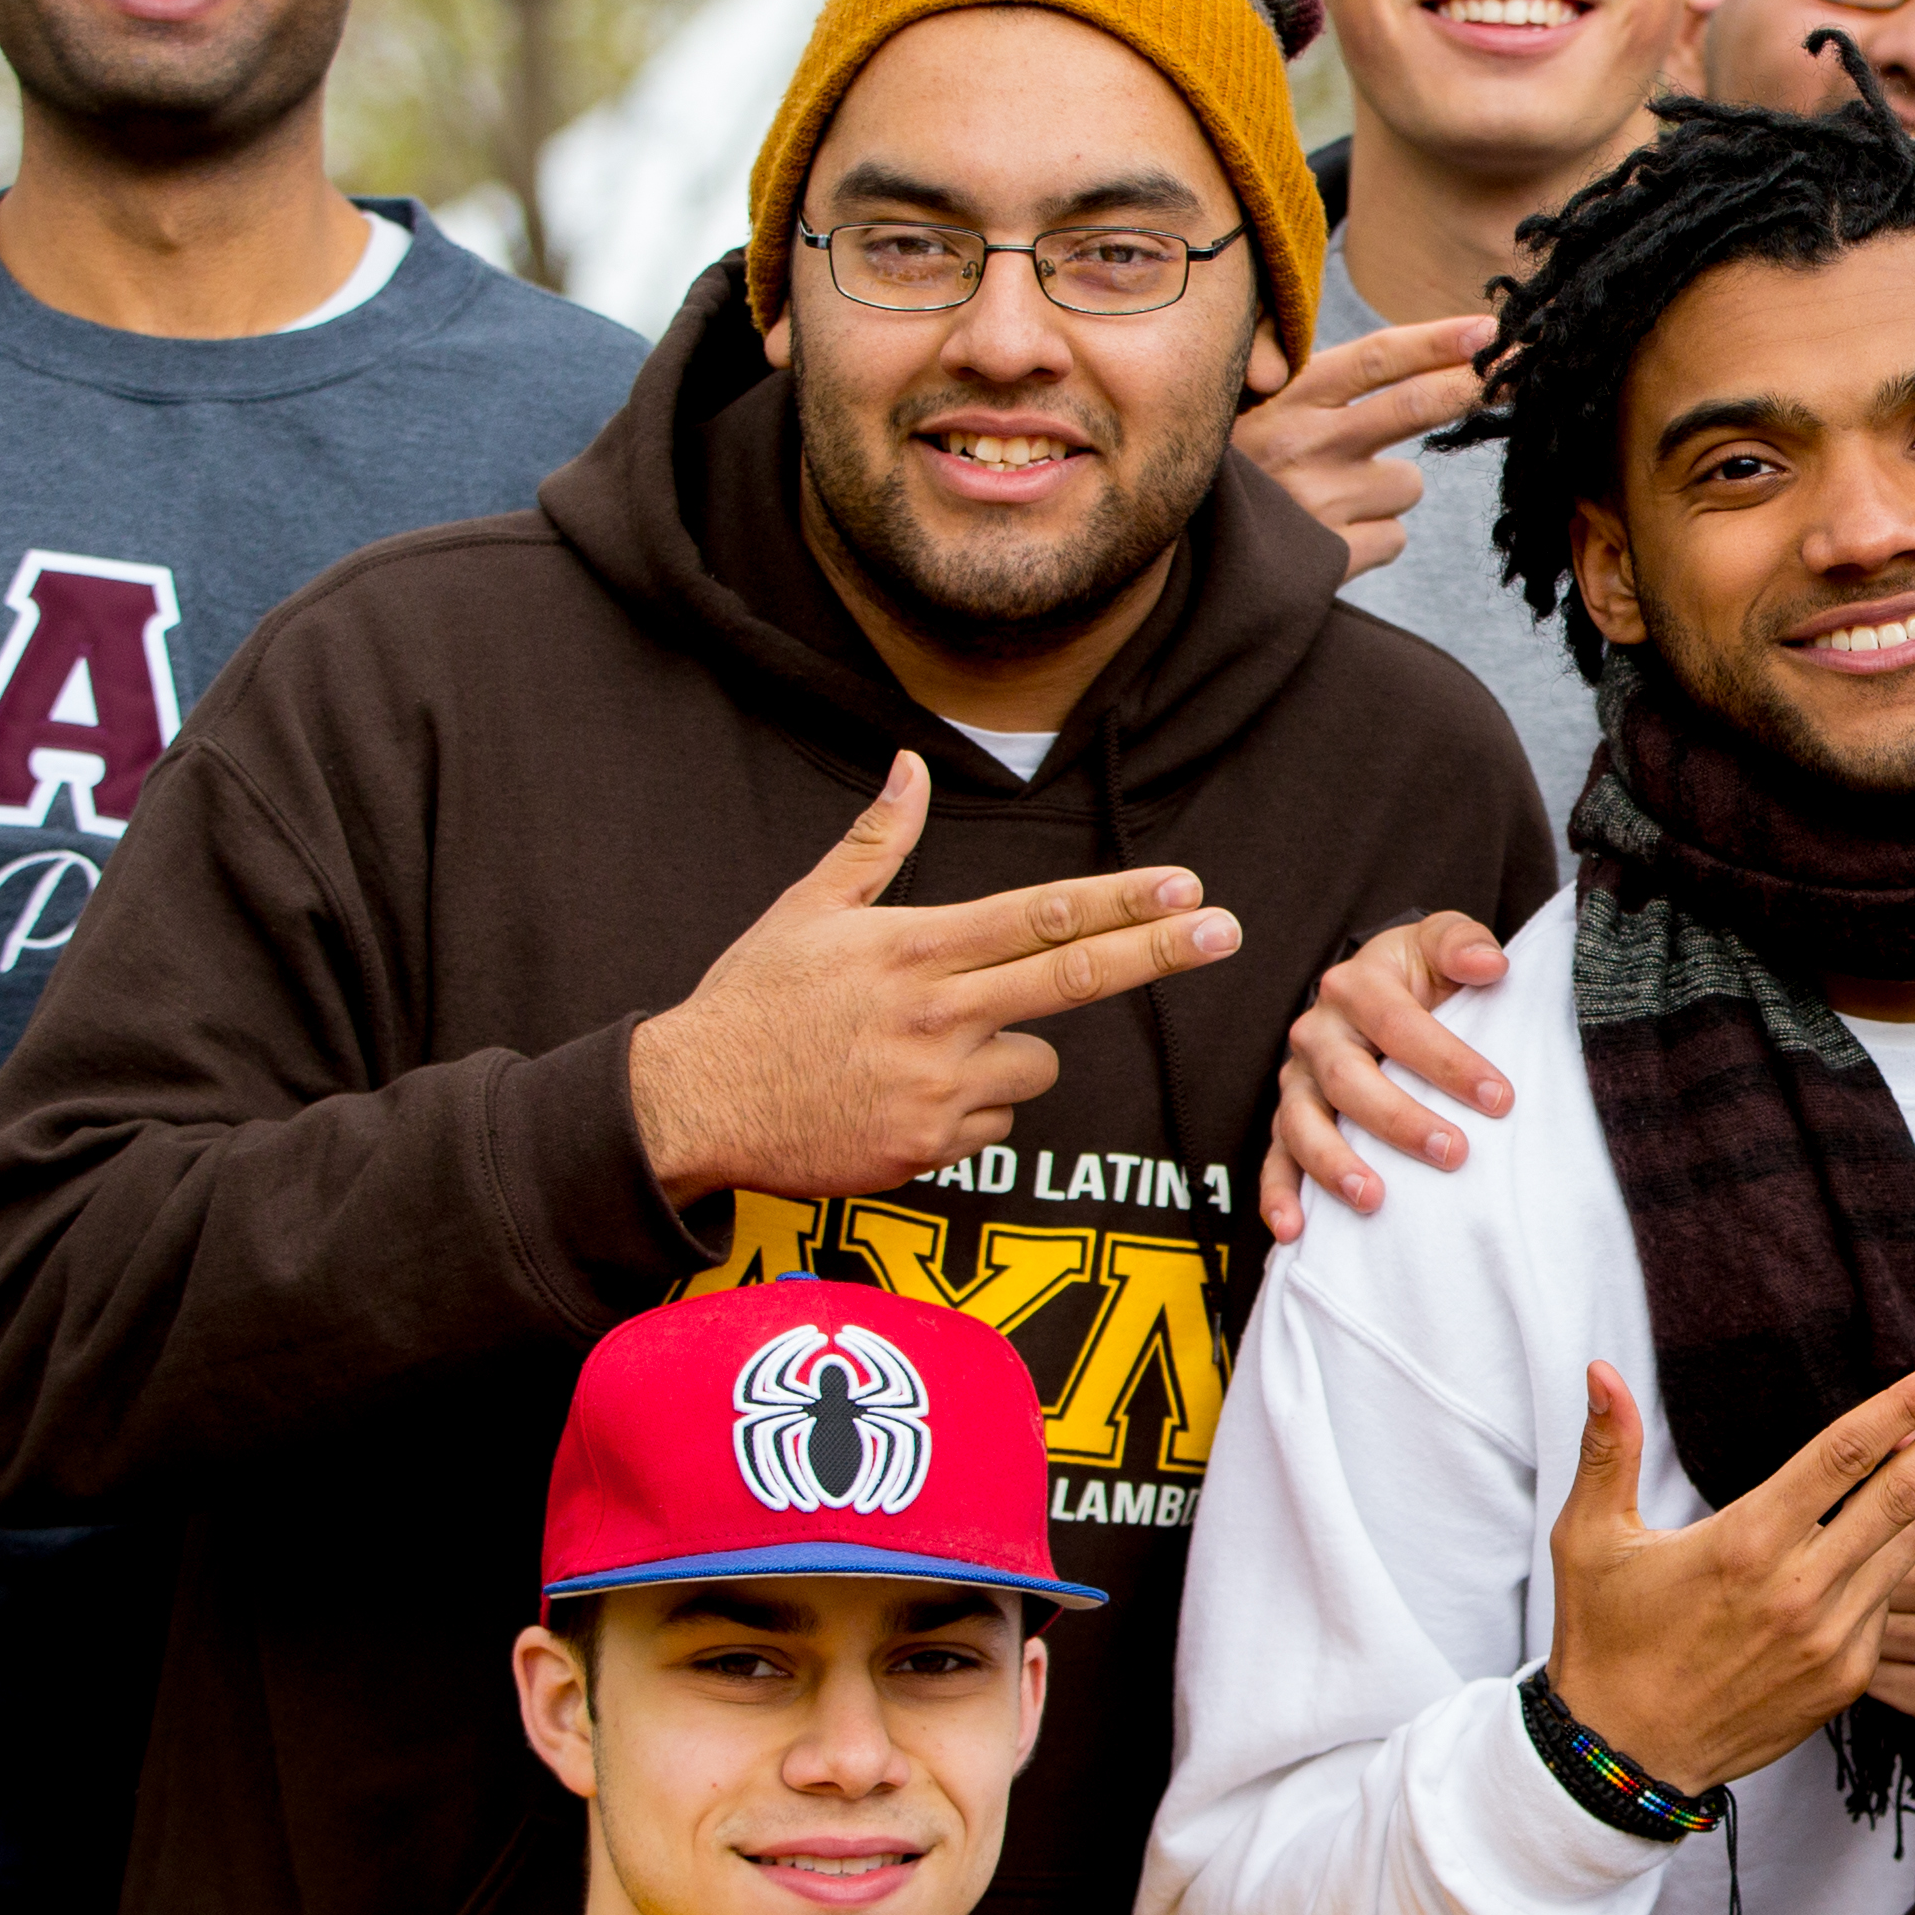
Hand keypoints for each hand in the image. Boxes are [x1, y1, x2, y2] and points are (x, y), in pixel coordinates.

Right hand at [628, 756, 1238, 1204]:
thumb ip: (876, 843)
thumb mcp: (804, 910)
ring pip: (1034, 1066)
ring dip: (1005, 1057)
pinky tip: (899, 1099)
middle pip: (1074, 979)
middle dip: (1159, 952)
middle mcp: (937, 1015)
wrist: (688, 1106)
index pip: (1039, 918)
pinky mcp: (929, 1148)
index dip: (1119, 902)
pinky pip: (994, 1124)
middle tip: (1226, 931)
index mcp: (913, 949)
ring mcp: (937, 1087)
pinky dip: (967, 1113)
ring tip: (918, 1053)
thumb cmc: (752, 1002)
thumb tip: (910, 766)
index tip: (1183, 886)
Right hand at [1228, 312, 1494, 580]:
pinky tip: (1327, 538)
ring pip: (1409, 485)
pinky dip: (1372, 539)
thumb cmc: (1234, 469)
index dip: (1436, 341)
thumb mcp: (1254, 408)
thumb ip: (1315, 383)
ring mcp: (1317, 501)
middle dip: (1473, 388)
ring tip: (1332, 499)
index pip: (1374, 358)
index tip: (1489, 330)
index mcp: (1287, 397)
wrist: (1177, 558)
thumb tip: (1413, 357)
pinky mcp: (1328, 557)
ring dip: (1387, 492)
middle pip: (1413, 406)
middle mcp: (1303, 442)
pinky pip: (1393, 538)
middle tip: (1517, 376)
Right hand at [1263, 910, 1520, 1237]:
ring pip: (1301, 1123)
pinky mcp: (1287, 1120)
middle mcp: (1318, 1032)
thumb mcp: (1441, 941)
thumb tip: (1490, 964)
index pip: (1399, 1025)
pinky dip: (1278, 1195)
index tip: (1499, 1098)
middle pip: (1348, 1079)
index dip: (1449, 1062)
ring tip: (1373, 1198)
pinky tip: (1294, 1230)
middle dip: (1400, 1120)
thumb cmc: (1419, 973)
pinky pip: (1274, 1160)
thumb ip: (1463, 944)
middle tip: (1454, 1153)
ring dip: (1334, 1164)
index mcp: (1358, 986)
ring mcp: (1298, 1080)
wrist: (1381, 990)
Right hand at [1543, 1356, 1914, 1790]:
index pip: (1844, 1455)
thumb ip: (1608, 1450)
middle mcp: (1799, 1590)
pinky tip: (1910, 1533)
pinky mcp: (1845, 1679)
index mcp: (1745, 1544)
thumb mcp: (1590, 1541)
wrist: (1624, 1757)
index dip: (1905, 1406)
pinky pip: (1888, 1602)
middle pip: (1904, 1493)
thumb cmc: (1606, 1641)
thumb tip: (1601, 1370)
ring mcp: (1831, 1640)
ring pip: (1905, 1547)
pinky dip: (1900, 1562)